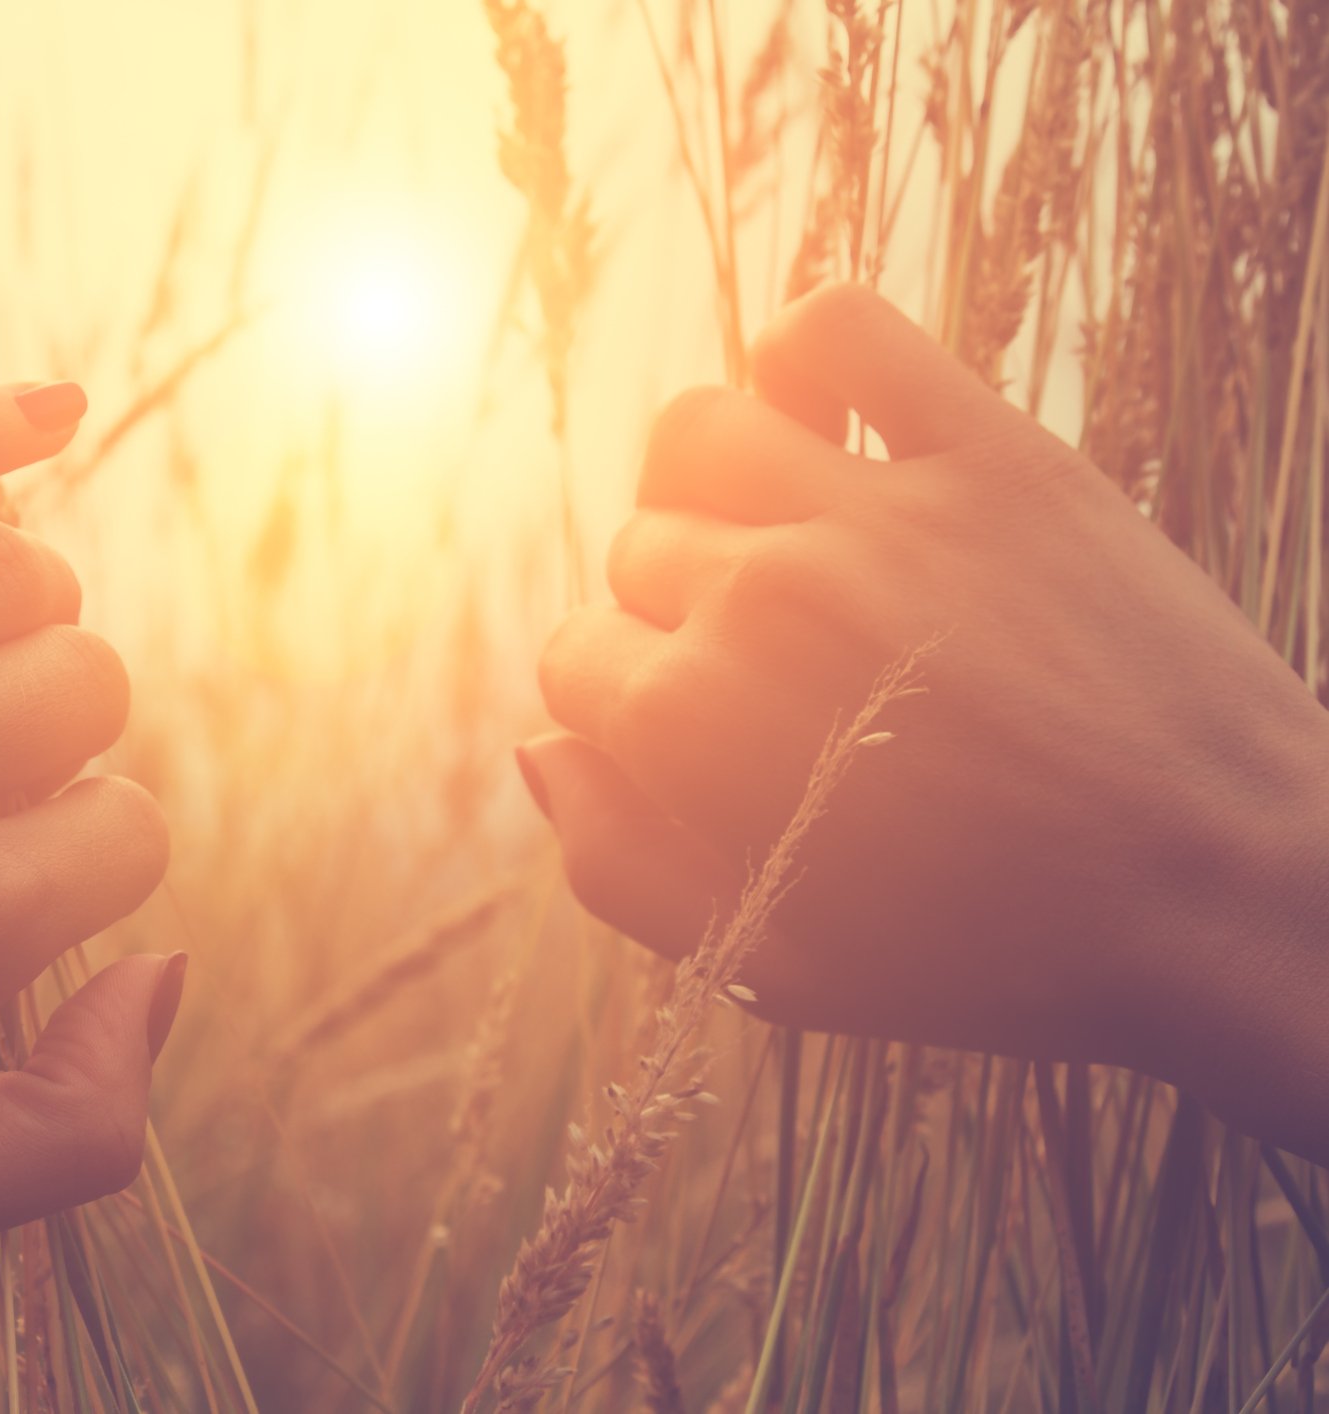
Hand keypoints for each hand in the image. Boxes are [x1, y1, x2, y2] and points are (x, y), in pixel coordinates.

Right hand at [522, 286, 1328, 1152]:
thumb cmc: (995, 950)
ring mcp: (878, 511)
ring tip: (763, 533)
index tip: (690, 732)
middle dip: (671, 614)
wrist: (1229, 896)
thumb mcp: (774, 967)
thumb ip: (618, 867)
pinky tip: (815, 414)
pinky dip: (801, 350)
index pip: (574, 657)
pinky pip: (844, 330)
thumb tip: (538, 748)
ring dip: (698, 484)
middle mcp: (762, 596)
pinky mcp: (992, 454)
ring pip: (694, 432)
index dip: (619, 701)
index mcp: (691, 726)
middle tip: (770, 674)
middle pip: (635, 554)